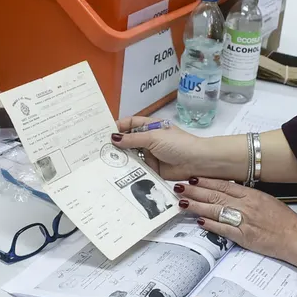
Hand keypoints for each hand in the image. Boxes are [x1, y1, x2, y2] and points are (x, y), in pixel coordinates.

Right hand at [113, 117, 231, 180]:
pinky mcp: (153, 169)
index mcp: (151, 127)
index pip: (131, 124)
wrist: (197, 162)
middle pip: (129, 140)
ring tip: (104, 162)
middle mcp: (150, 140)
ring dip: (122, 158)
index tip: (104, 132)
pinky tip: (117, 173)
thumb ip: (133, 139)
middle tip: (99, 149)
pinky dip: (130, 170)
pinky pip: (139, 169)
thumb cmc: (178, 144)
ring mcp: (151, 155)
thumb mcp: (153, 138)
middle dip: (117, 144)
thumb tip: (113, 138)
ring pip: (133, 155)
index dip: (119, 126)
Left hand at [174, 177, 296, 260]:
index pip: (224, 185)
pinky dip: (210, 225)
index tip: (193, 178)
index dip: (206, 181)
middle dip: (195, 191)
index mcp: (251, 195)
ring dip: (197, 206)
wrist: (294, 237)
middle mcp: (246, 205)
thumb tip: (230, 192)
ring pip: (215, 211)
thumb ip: (247, 196)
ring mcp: (243, 221)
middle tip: (179, 187)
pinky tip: (198, 221)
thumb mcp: (266, 200)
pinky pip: (223, 229)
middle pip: (215, 195)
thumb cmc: (283, 220)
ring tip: (183, 202)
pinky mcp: (243, 236)